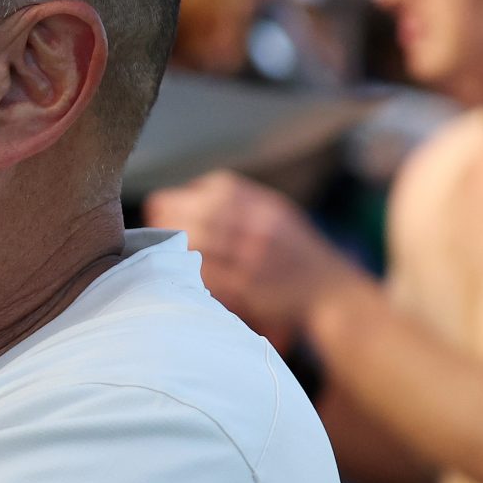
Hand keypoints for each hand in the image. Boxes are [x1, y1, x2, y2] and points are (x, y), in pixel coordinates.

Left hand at [146, 170, 369, 341]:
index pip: (216, 190)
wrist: (330, 292)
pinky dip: (186, 270)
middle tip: (151, 230)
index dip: (182, 197)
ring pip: (201, 241)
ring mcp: (256, 255)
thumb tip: (184, 194)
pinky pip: (207, 273)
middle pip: (204, 214)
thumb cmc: (295, 253)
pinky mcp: (249, 285)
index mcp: (266, 205)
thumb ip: (239, 202)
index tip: (163, 206)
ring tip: (157, 250)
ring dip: (172, 244)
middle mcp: (262, 225)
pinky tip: (173, 271)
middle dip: (170, 219)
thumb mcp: (277, 215)